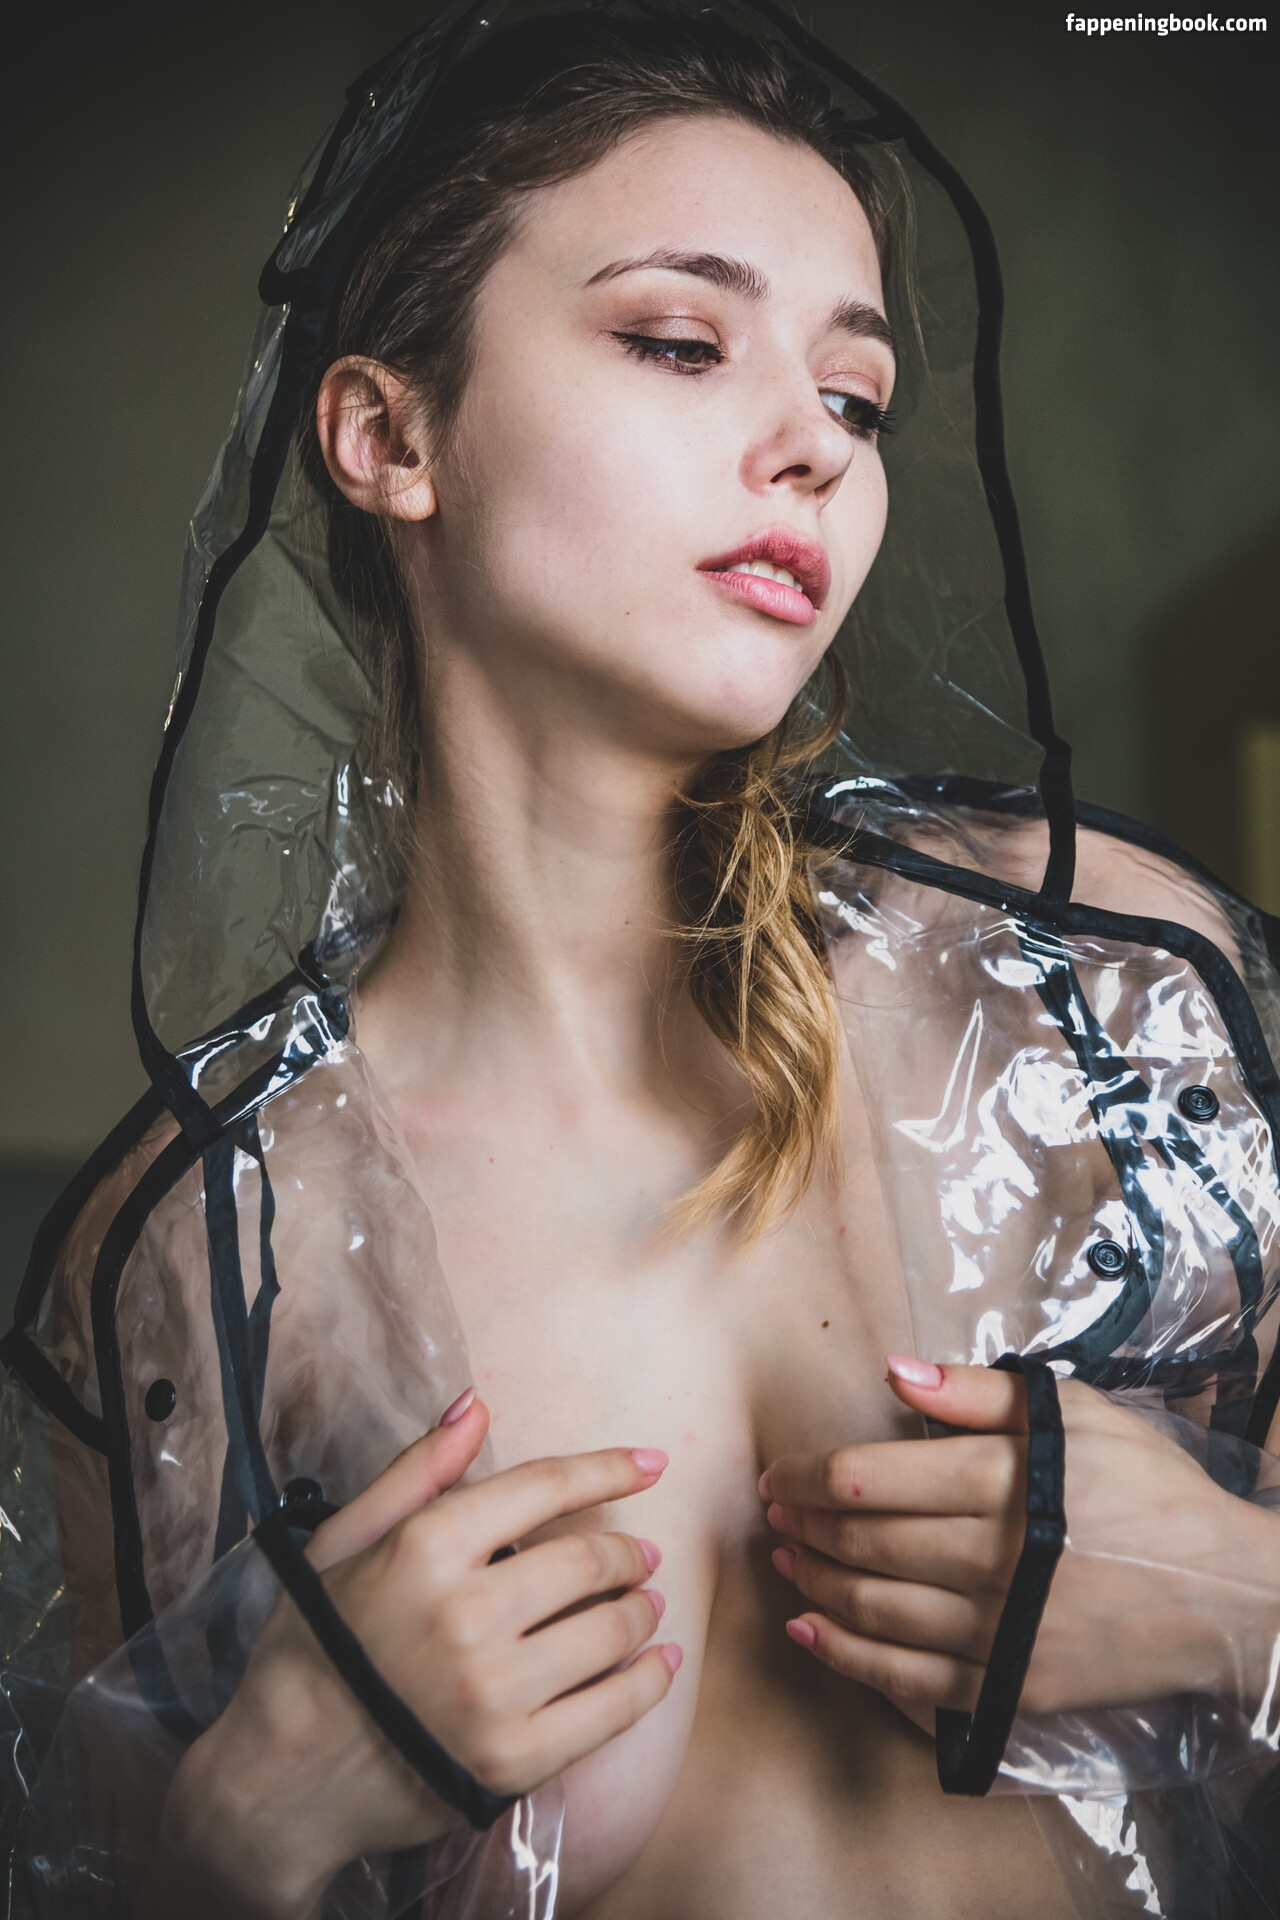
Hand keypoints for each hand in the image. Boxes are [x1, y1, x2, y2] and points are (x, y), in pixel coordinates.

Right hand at [152, 1394, 679, 1917]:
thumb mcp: (343, 1541)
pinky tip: (661, 1664)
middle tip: (643, 1555)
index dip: (608, 1471)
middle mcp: (466, 1615)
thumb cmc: (313, 1648)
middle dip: (630, 1552)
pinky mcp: (512, 1762)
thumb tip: (476, 1406)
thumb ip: (417, 1472)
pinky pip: (612, 1712)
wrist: (283, 1779)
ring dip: (643, 1610)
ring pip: (611, 1631)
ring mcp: (492, 1693)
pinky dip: (649, 1682)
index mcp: (425, 1548)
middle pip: (588, 1561)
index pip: (543, 1488)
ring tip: (646, 1604)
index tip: (651, 1464)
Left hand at [762, 1357, 1279, 1737]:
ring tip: (785, 1564)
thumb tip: (897, 1370)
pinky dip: (850, 1657)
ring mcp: (1003, 1632)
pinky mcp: (1013, 1686)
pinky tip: (813, 1633)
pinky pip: (910, 1679)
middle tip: (771, 1517)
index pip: (871, 1477)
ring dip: (815, 1585)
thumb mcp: (1078, 1415)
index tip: (779, 1475)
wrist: (1225, 1595)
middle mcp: (996, 1558)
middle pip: (865, 1542)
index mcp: (1006, 1481)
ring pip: (877, 1609)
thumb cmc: (1147, 1491)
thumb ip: (982, 1392)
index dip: (808, 1476)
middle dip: (803, 1527)